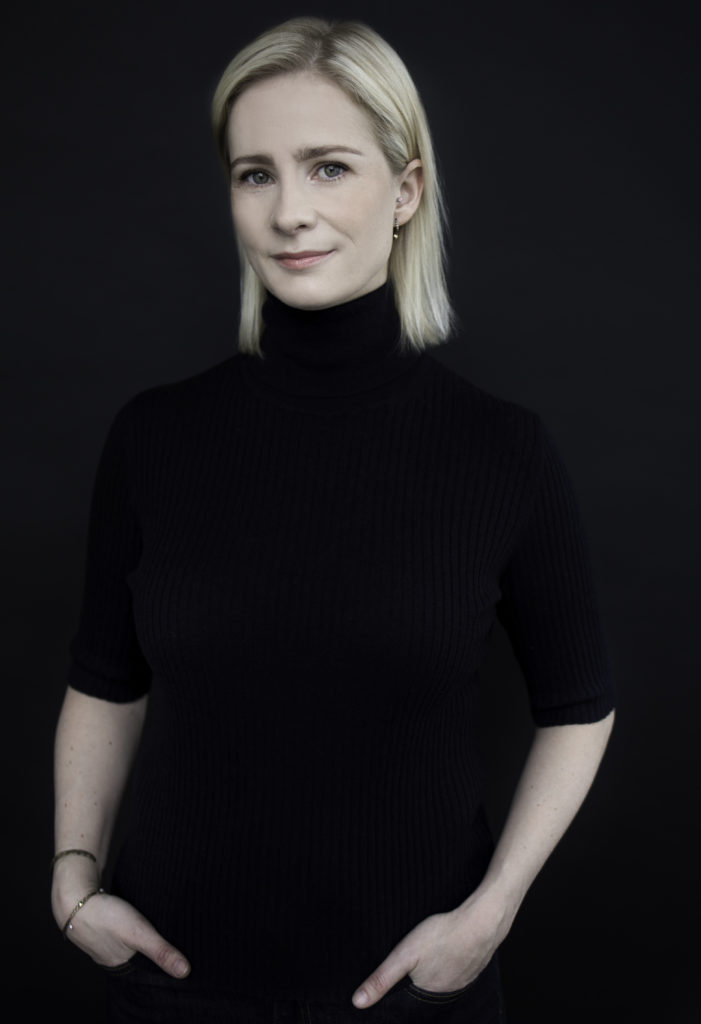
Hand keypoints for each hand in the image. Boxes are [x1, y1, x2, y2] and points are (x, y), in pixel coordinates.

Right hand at [52, 866, 189, 977]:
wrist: (74, 895)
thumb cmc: (106, 916)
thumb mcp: (138, 934)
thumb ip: (161, 951)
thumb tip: (185, 972)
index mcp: (119, 964)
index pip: (145, 969)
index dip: (160, 963)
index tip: (178, 956)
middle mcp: (110, 955)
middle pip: (137, 954)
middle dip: (152, 947)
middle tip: (172, 936)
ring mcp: (103, 937)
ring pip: (128, 939)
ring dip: (140, 933)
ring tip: (157, 924)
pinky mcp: (100, 919)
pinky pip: (119, 925)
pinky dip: (129, 921)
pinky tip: (136, 911)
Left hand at [351, 884, 515, 1008]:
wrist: (482, 922)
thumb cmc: (442, 935)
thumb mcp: (404, 954)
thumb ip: (381, 978)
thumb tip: (358, 1002)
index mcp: (427, 993)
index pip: (408, 1001)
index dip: (400, 991)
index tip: (397, 981)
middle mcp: (445, 992)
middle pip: (425, 990)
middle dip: (416, 982)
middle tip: (414, 963)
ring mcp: (462, 979)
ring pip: (442, 979)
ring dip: (434, 972)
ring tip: (429, 957)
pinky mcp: (473, 965)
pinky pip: (457, 969)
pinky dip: (450, 963)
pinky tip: (447, 950)